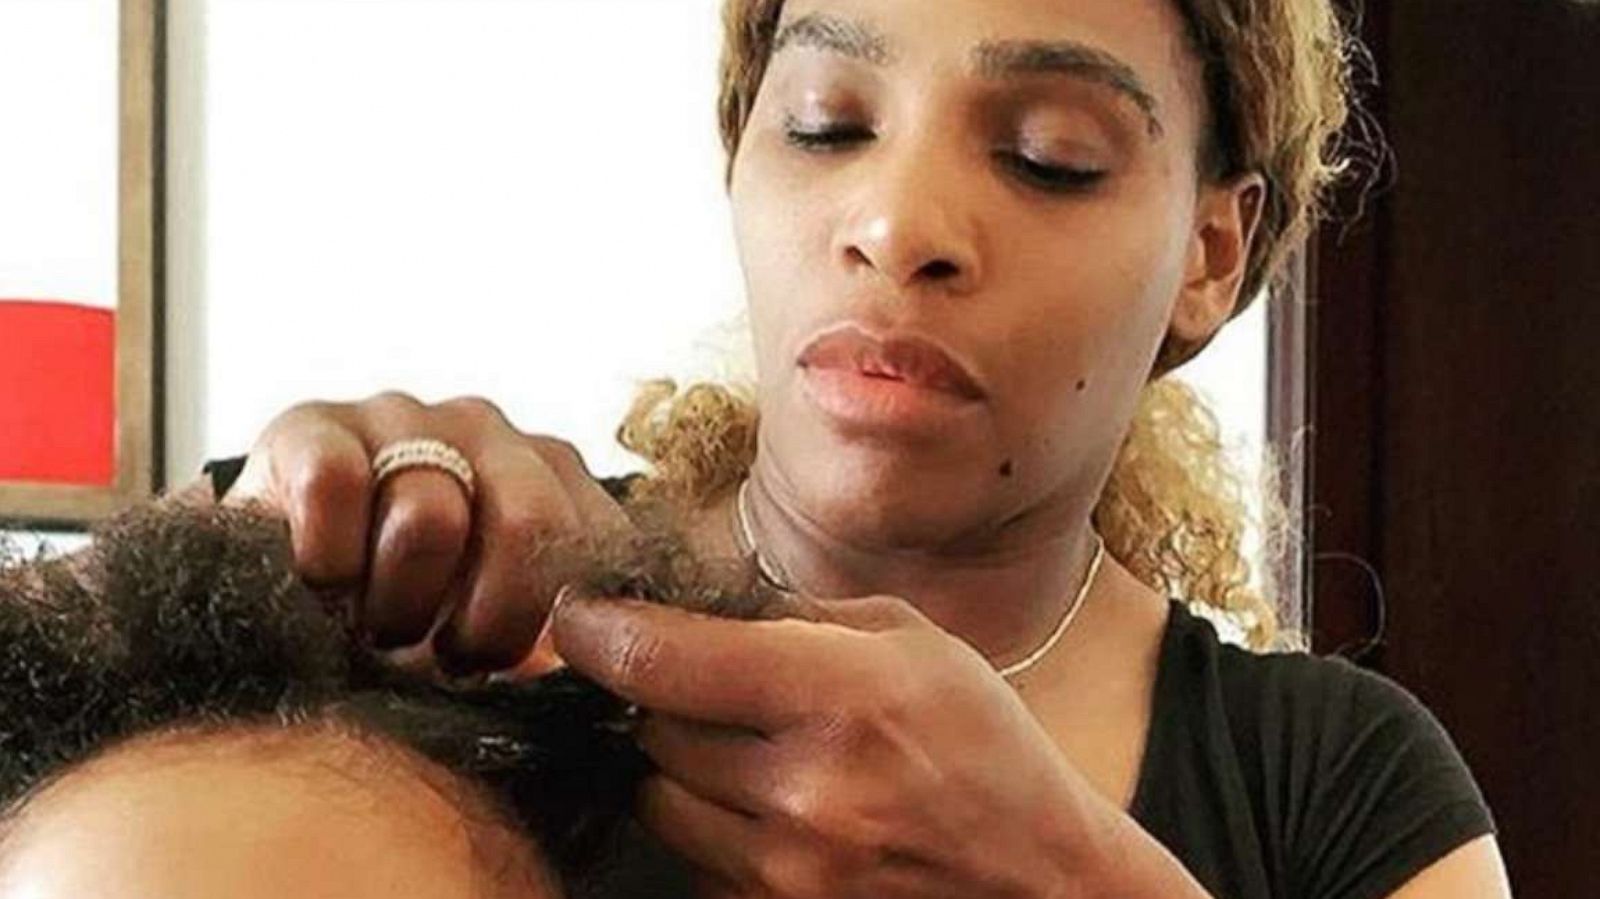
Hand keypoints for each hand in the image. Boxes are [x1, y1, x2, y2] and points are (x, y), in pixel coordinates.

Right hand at [225, 392, 631, 672]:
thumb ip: (568, 632)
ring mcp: (401, 416)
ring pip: (428, 517)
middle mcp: (488, 430)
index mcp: (553, 475)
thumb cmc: (412, 621)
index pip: (599, 545)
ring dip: (397, 604)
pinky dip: (327, 560)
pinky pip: (334, 486)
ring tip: (376, 625)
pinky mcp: (310, 425)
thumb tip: (619, 668)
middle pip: (528, 528)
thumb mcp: (502, 629)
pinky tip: (323, 583)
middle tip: (444, 657)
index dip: (561, 627)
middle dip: (486, 624)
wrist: (278, 598)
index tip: (518, 666)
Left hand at [551, 592, 1119, 897]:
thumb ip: (797, 615)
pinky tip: (775, 805)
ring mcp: (787, 868)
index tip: (580, 613)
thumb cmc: (984, 746)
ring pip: (661, 799)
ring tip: (751, 747)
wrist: (1039, 881)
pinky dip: (714, 824)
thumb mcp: (910, 641)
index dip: (598, 628)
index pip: (660, 658)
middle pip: (653, 729)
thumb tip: (696, 599)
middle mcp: (803, 789)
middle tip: (701, 678)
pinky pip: (698, 857)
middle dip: (663, 695)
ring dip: (681, 765)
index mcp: (838, 693)